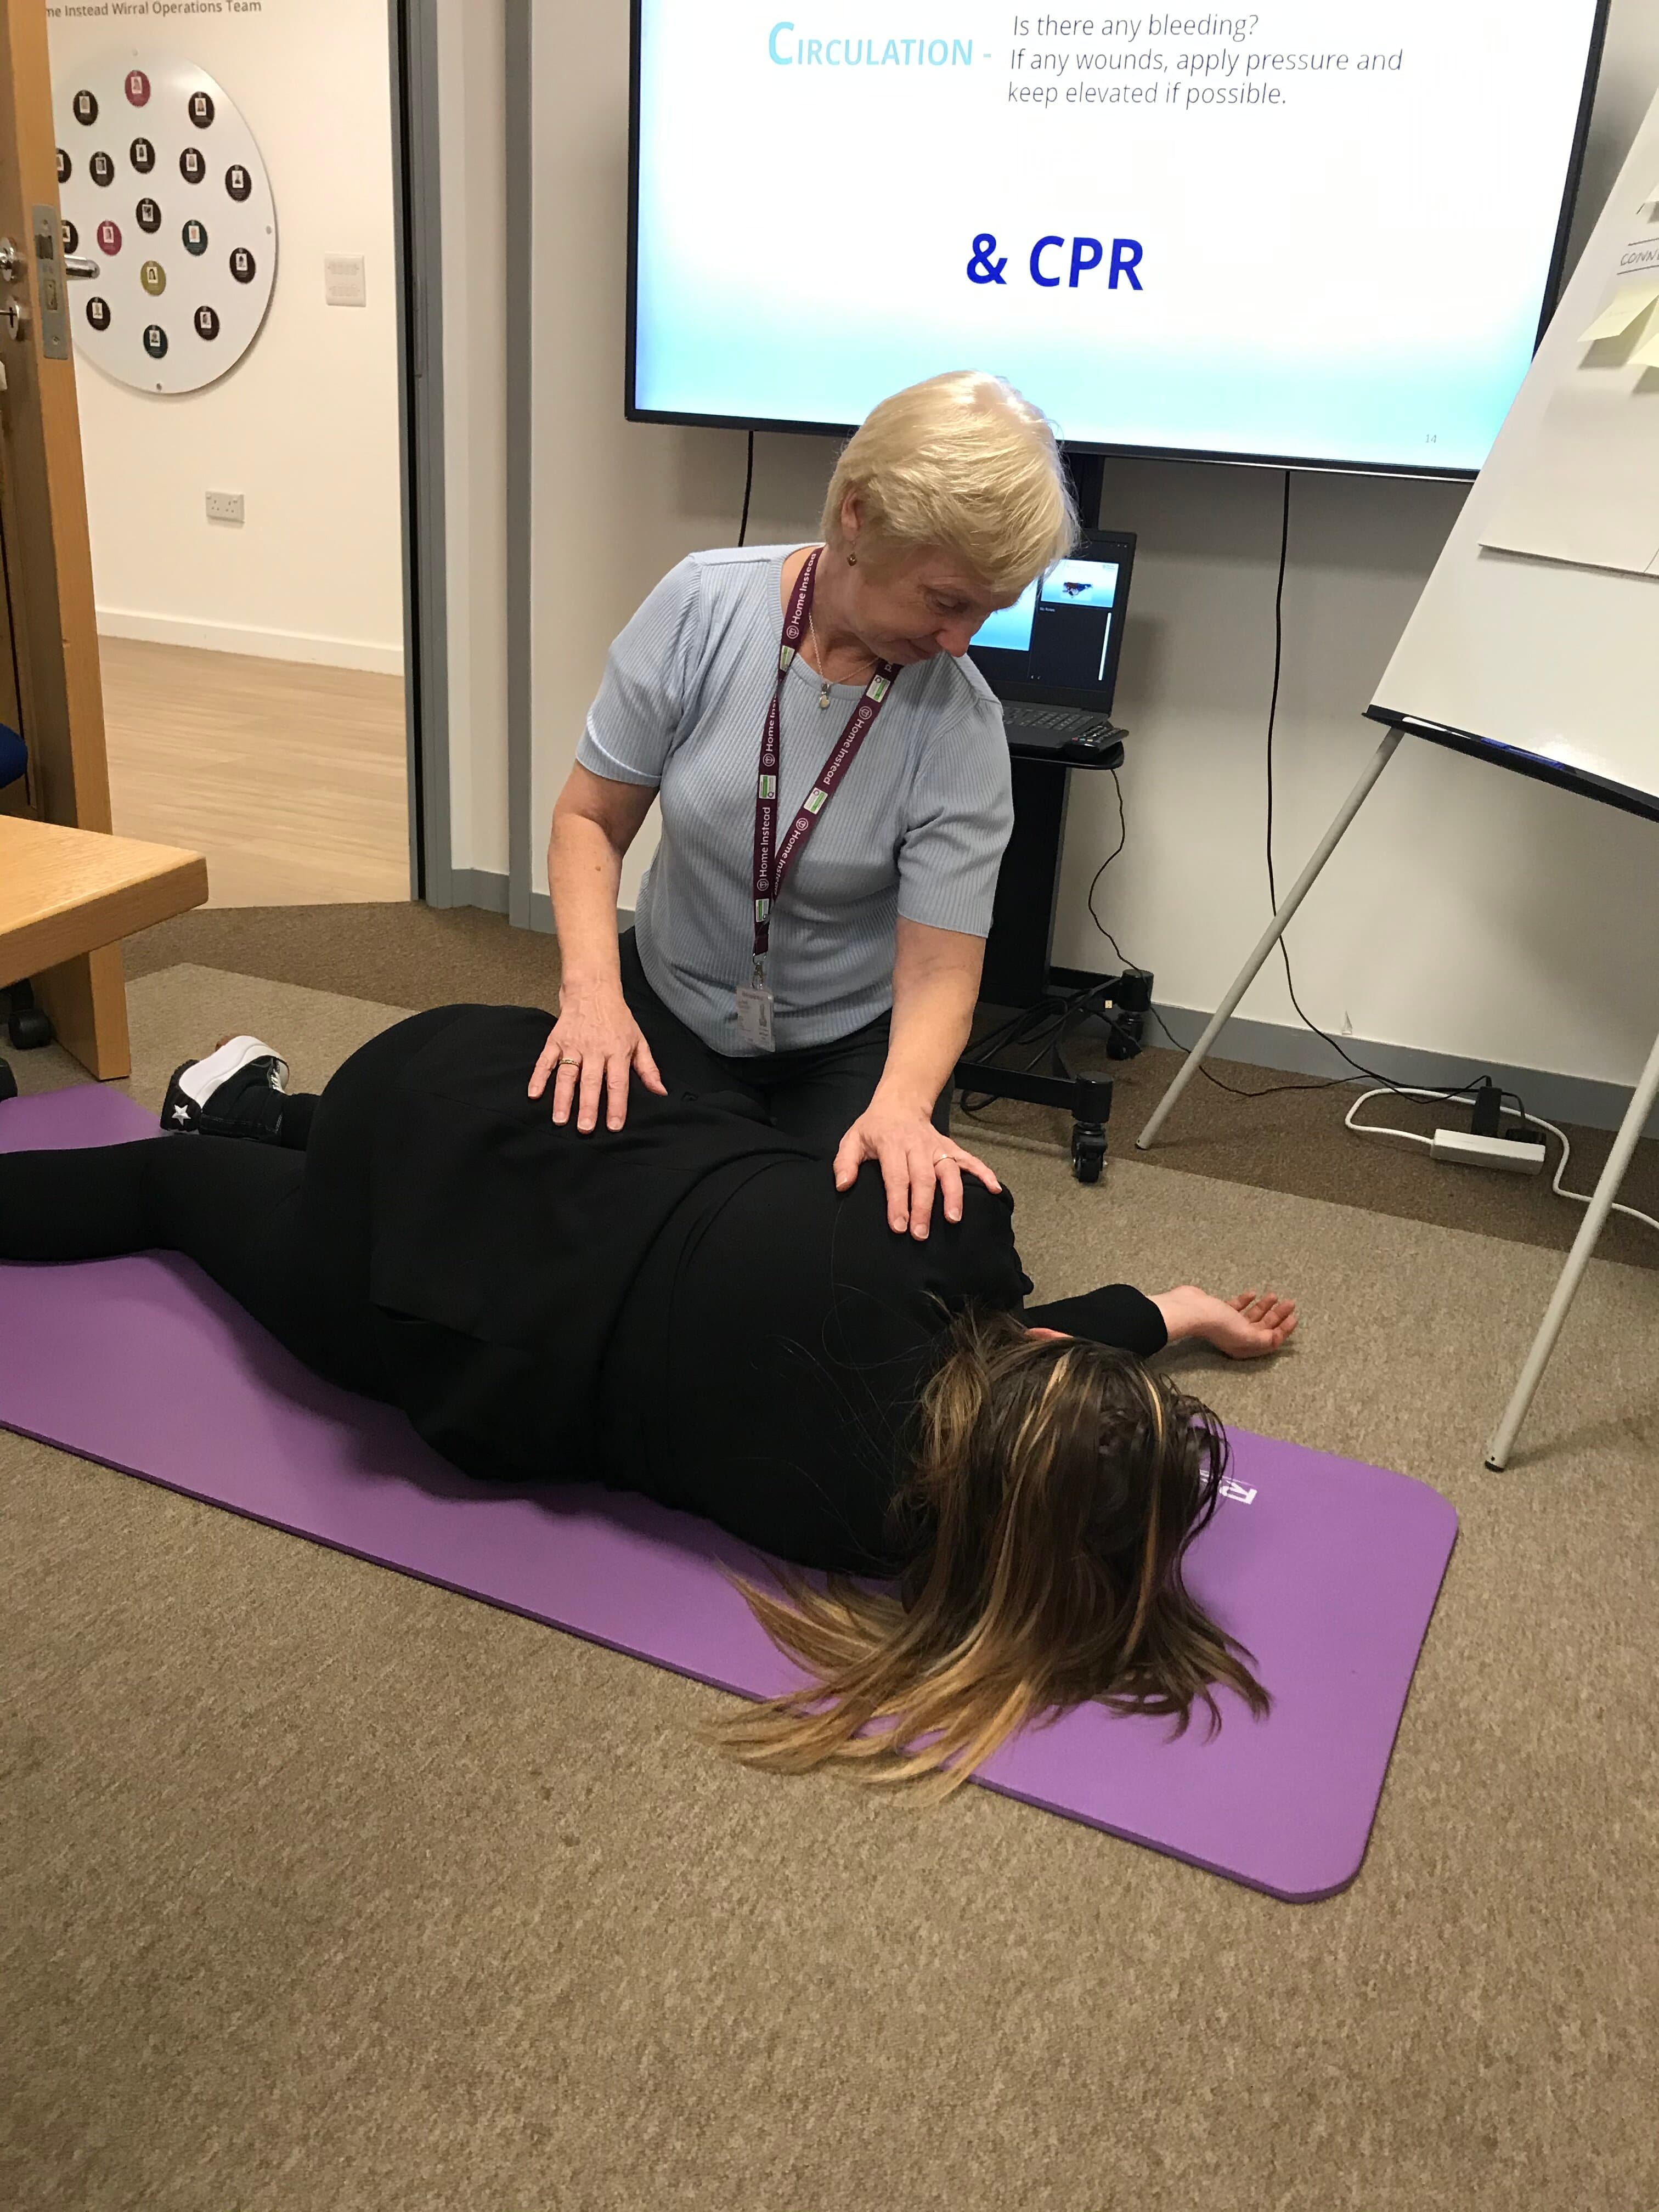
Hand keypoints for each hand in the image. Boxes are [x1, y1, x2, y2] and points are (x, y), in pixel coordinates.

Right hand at [528, 986, 666, 1132]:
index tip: (614, 1126)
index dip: (617, 1105)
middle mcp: (595, 1049)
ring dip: (563, 1098)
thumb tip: (660, 1092)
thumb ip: (648, 1068)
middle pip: (591, 1082)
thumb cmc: (618, 1016)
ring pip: (567, 1075)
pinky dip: (538, 1077)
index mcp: (617, 1051)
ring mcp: (573, 1044)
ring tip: (560, 1119)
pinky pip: (545, 1060)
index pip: (618, 1082)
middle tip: (585, 1128)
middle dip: (588, 1106)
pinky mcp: (556, 1039)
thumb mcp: (638, 1039)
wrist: (593, 987)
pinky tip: (534, 1094)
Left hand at [833, 1096, 1001, 1238]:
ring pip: (949, 1171)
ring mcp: (937, 1147)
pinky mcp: (950, 1148)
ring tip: (954, 1219)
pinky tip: (995, 1189)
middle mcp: (917, 1146)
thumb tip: (843, 1185)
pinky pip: (970, 1160)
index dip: (898, 1202)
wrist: (899, 1102)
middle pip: (923, 1179)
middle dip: (923, 1207)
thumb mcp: (852, 1139)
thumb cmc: (875, 1127)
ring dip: (953, 1195)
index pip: (896, 1177)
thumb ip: (845, 1163)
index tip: (899, 1226)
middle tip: (921, 1234)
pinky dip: (984, 1173)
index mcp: (892, 1144)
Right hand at [1151, 1286, 1297, 1359]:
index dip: (1284, 1330)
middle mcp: (1236, 1337)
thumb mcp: (1246, 1334)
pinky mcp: (1219, 1311)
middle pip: (1263, 1327)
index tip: (1294, 1317)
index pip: (1270, 1341)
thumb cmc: (1219, 1323)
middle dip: (1277, 1316)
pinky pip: (1237, 1307)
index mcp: (1244, 1347)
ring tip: (1274, 1295)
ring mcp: (1228, 1323)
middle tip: (1289, 1303)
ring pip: (1252, 1316)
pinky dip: (1246, 1301)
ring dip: (1264, 1307)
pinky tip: (1253, 1293)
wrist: (1192, 1309)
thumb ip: (1264, 1339)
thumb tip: (1276, 1339)